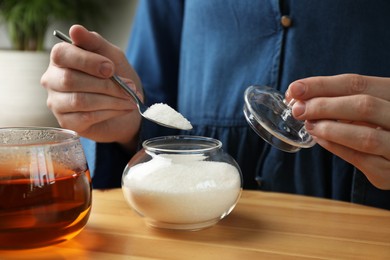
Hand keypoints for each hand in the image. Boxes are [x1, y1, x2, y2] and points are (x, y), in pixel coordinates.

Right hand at [41, 25, 141, 150]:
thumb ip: (95, 42)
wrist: (126, 105)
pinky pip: (86, 117)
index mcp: (61, 58)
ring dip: (111, 100)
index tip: (111, 68)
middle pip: (71, 80)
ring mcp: (56, 103)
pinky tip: (123, 109)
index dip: (87, 61)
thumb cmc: (116, 78)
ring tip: (130, 99)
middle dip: (105, 84)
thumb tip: (75, 30)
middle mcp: (52, 80)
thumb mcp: (111, 56)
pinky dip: (110, 112)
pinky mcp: (67, 122)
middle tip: (129, 87)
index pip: (62, 54)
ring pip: (80, 100)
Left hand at [286, 74, 389, 189]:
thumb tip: (299, 95)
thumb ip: (340, 99)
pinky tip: (320, 140)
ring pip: (366, 136)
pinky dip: (336, 147)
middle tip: (298, 109)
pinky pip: (361, 159)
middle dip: (324, 106)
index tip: (295, 89)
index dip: (322, 85)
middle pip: (364, 106)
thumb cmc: (380, 127)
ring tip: (309, 125)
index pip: (357, 84)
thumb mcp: (368, 106)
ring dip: (330, 130)